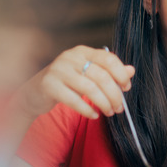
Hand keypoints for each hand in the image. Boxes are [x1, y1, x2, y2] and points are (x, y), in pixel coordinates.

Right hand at [17, 45, 134, 119]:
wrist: (35, 92)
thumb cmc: (66, 83)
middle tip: (119, 108)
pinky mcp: (49, 85)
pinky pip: (73, 99)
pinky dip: (87, 110)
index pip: (108, 58)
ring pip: (89, 88)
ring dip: (103, 103)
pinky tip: (94, 115)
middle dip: (114, 94)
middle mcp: (70, 57)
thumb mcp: (88, 74)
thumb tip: (131, 70)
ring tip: (109, 112)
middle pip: (101, 76)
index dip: (121, 74)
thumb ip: (109, 72)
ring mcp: (58, 70)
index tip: (126, 88)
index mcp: (83, 51)